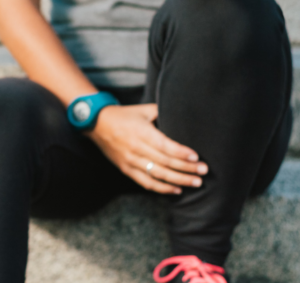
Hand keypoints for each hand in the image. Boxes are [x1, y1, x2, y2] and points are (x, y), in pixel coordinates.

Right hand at [87, 103, 207, 194]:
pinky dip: (162, 188)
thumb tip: (183, 116)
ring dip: (178, 180)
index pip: (164, 145)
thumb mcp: (143, 110)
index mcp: (141, 132)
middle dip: (186, 168)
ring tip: (195, 182)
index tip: (196, 157)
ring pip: (157, 174)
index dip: (181, 153)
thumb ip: (163, 113)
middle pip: (164, 162)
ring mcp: (130, 161)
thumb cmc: (124, 115)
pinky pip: (146, 182)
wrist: (97, 124)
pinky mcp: (126, 169)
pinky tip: (177, 189)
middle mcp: (136, 148)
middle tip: (203, 171)